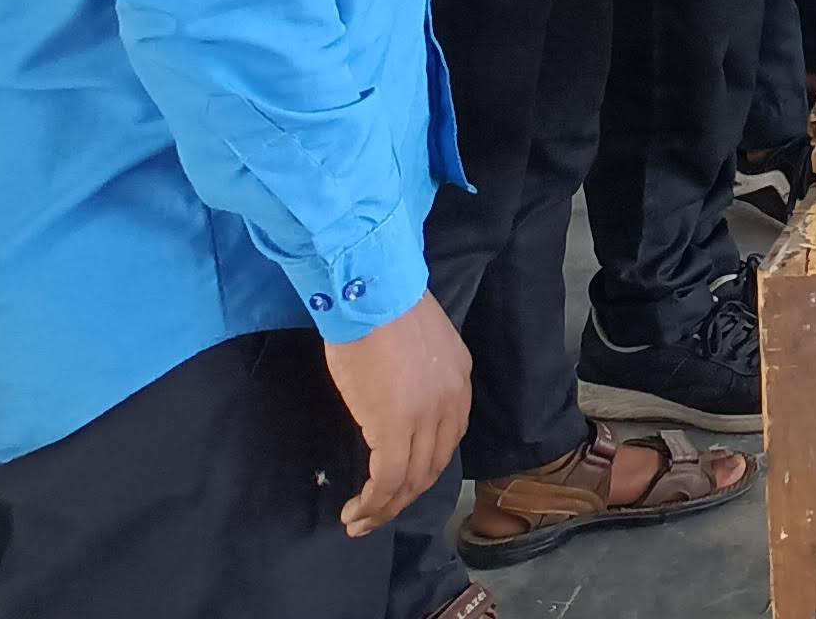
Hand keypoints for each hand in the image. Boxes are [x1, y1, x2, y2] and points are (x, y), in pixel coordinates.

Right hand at [321, 292, 470, 539]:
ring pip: (412, 480)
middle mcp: (450, 402)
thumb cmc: (383, 310)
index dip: (424, 467)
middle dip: (404, 496)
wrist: (371, 294)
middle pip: (433, 465)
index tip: (399, 483)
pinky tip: (357, 512)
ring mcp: (426, 416)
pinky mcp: (395, 427)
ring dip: (385, 508)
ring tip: (360, 522)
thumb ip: (416, 377)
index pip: (448, 438)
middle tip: (376, 514)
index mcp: (458, 380)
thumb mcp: (416, 344)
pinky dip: (373, 503)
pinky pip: (388, 479)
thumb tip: (396, 400)